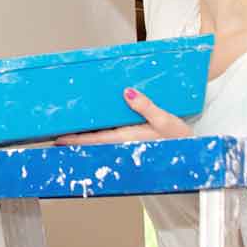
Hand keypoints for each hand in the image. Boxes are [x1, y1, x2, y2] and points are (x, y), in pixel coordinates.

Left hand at [54, 88, 192, 145]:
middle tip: (53, 132)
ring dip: (83, 136)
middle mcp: (123, 144)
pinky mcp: (131, 142)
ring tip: (66, 129)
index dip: (74, 140)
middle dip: (73, 138)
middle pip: (91, 142)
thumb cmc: (179, 139)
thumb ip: (145, 106)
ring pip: (99, 141)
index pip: (94, 140)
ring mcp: (126, 144)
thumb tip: (127, 93)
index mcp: (127, 138)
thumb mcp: (165, 119)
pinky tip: (91, 128)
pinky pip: (109, 138)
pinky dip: (96, 134)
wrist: (193, 153)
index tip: (57, 138)